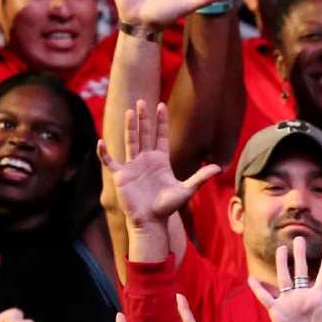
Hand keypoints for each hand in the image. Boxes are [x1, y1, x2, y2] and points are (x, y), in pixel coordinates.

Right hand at [97, 99, 221, 228]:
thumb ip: (201, 177)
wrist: (152, 221)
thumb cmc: (168, 207)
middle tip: (143, 101)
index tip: (161, 105)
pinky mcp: (121, 175)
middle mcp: (146, 159)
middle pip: (145, 134)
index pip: (161, 136)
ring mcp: (132, 166)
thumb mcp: (187, 190)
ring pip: (130, 141)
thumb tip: (219, 168)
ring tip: (130, 112)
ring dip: (130, 127)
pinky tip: (101, 142)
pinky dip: (105, 153)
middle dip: (144, 118)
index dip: (161, 122)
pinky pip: (110, 161)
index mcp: (160, 161)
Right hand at [248, 239, 321, 321]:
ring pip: (284, 278)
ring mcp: (289, 304)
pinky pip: (266, 298)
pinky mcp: (277, 312)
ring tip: (281, 248)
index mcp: (319, 299)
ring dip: (282, 264)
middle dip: (300, 255)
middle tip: (299, 237)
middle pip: (300, 271)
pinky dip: (258, 289)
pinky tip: (251, 278)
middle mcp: (303, 298)